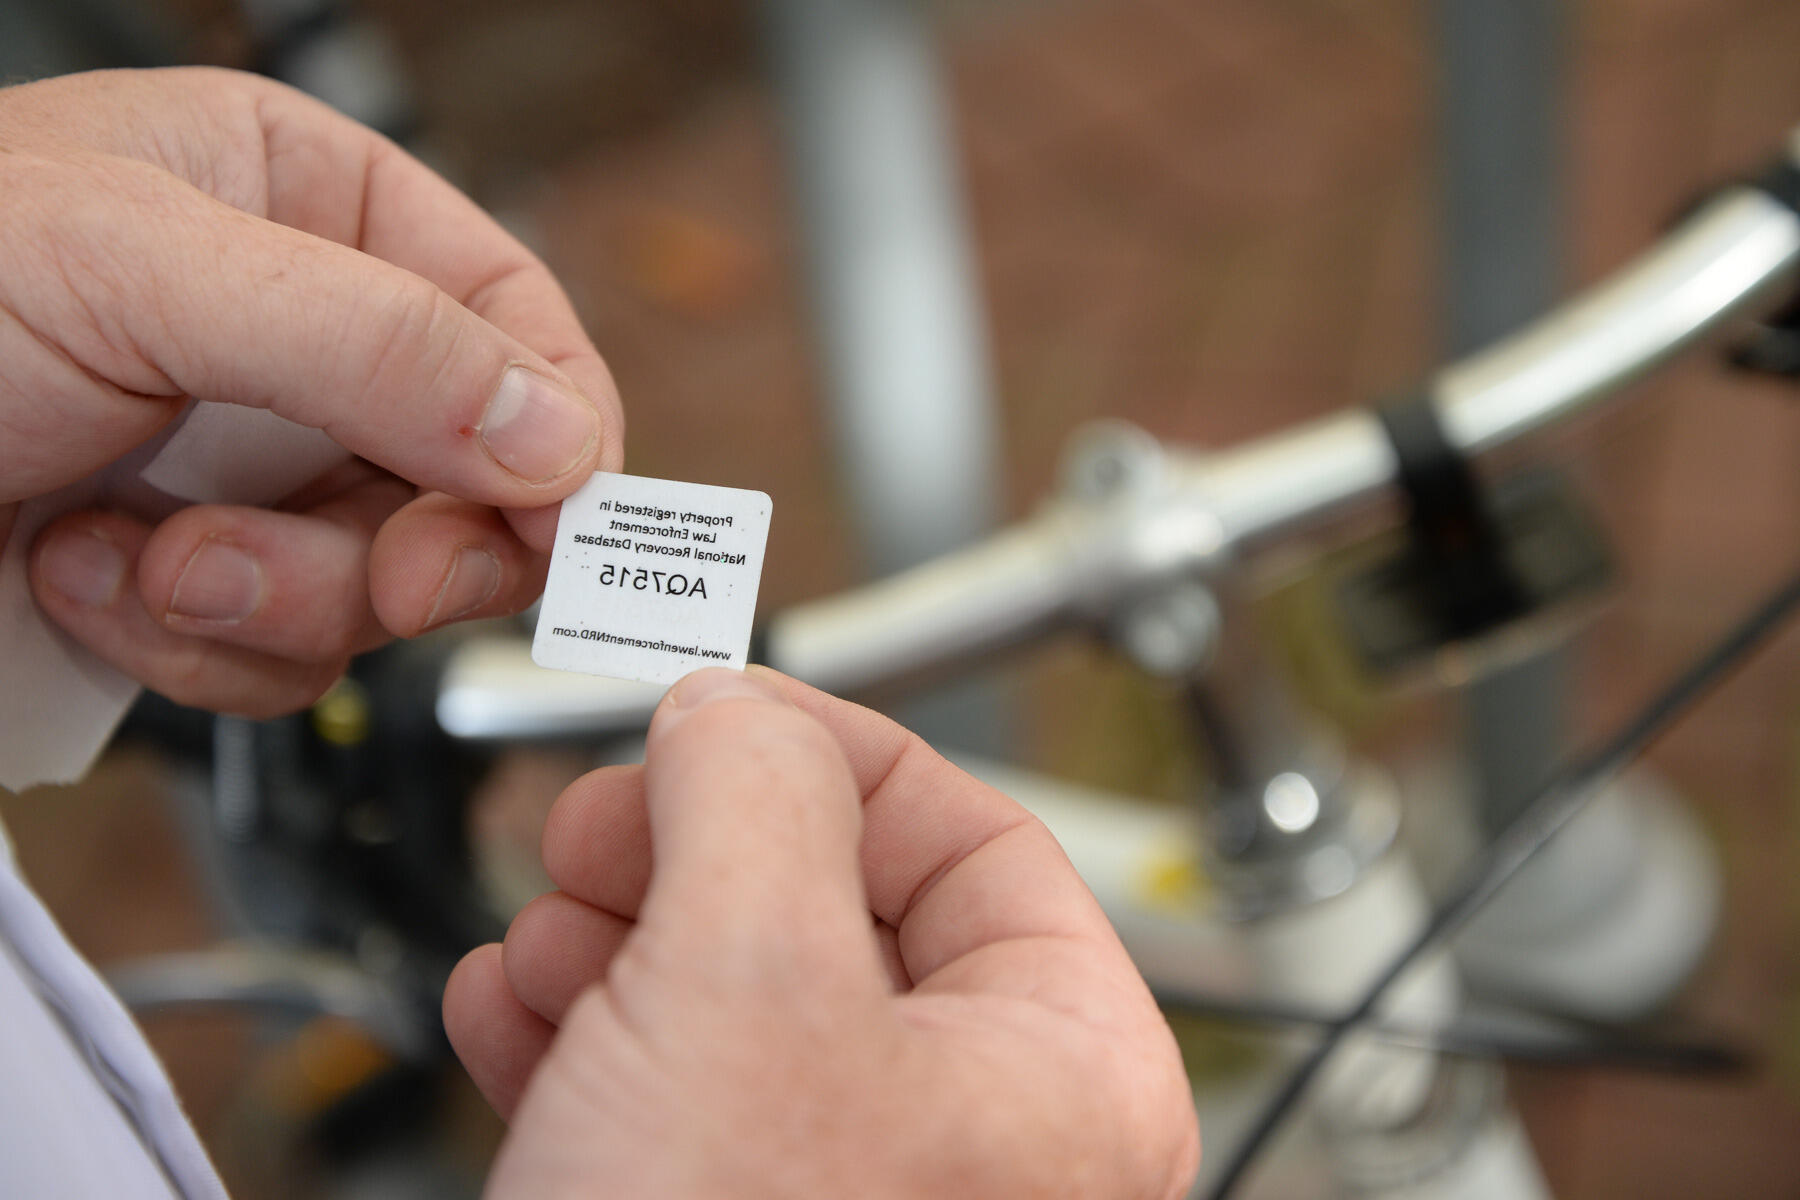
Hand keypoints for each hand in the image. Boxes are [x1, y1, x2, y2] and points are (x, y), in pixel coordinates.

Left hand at [0, 67, 622, 714]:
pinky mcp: (193, 579)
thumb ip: (377, 343)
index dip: (555, 442)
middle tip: (373, 577)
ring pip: (381, 588)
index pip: (518, 331)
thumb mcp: (142, 269)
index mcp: (312, 210)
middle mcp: (300, 341)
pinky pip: (285, 656)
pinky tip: (85, 579)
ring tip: (144, 559)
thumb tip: (560, 440)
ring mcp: (248, 471)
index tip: (544, 536)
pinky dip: (192, 645)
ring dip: (271, 603)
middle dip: (397, 549)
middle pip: (470, 483)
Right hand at [444, 669, 1199, 1198]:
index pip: (972, 838)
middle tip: (604, 824)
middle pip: (841, 913)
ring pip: (743, 1003)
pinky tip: (515, 1014)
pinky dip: (591, 1037)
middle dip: (701, 850)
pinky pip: (677, 1100)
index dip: (828, 751)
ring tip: (544, 929)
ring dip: (626, 939)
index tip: (716, 712)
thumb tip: (733, 710)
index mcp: (1066, 1076)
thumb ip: (753, 791)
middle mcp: (983, 1147)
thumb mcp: (747, 976)